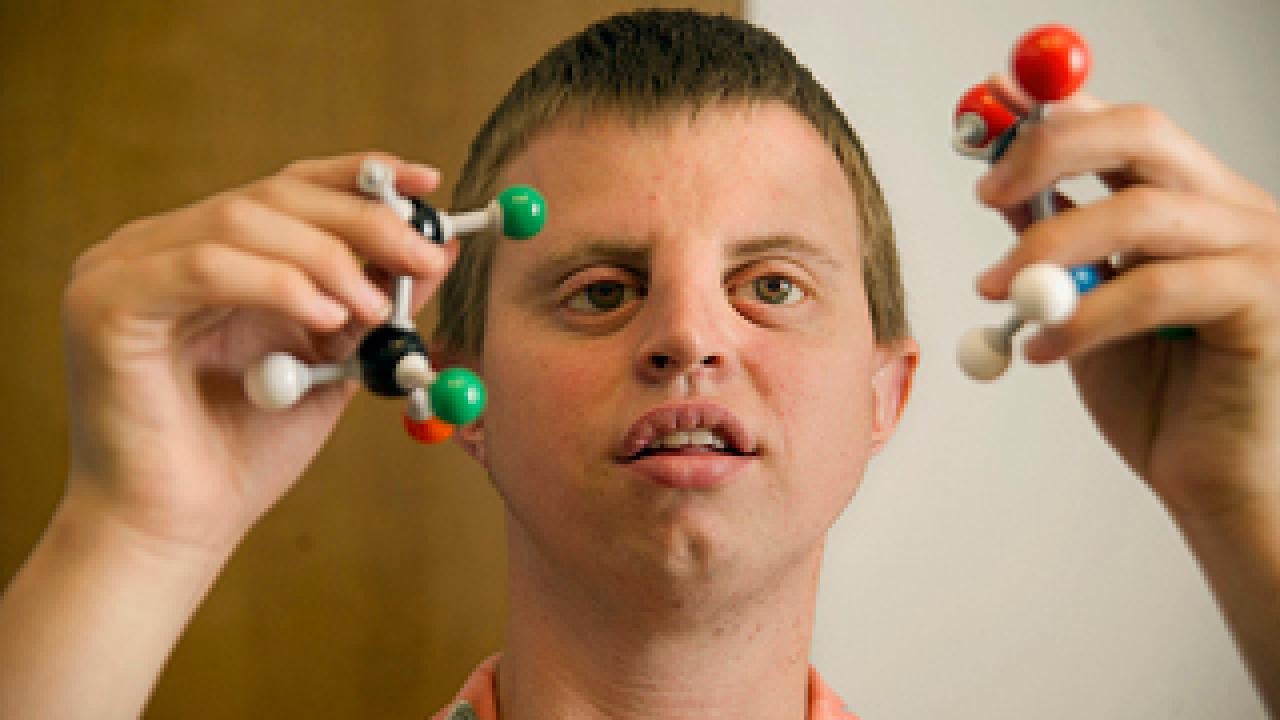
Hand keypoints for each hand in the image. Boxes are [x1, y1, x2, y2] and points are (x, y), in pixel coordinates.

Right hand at [61, 153, 453, 553]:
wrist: (180, 527)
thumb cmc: (246, 451)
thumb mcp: (333, 361)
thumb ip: (374, 303)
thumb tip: (439, 248)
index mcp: (210, 252)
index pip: (289, 189)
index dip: (359, 177)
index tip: (427, 181)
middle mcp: (160, 246)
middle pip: (272, 197)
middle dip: (360, 220)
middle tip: (421, 255)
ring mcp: (123, 267)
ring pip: (240, 221)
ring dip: (325, 257)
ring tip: (373, 307)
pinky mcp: (105, 302)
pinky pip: (202, 266)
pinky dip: (275, 283)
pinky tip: (322, 317)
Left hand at [973, 77, 1279, 524]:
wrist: (1217, 484)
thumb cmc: (1160, 397)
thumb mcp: (1086, 304)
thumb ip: (1058, 243)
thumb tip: (1000, 185)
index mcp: (1192, 199)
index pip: (1123, 125)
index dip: (1053, 109)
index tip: (984, 108)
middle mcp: (1233, 209)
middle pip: (1140, 134)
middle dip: (1049, 152)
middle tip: (984, 193)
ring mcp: (1258, 251)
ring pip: (1138, 213)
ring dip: (1046, 249)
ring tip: (997, 295)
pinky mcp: (1263, 304)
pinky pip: (1155, 291)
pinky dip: (1084, 317)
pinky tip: (1044, 351)